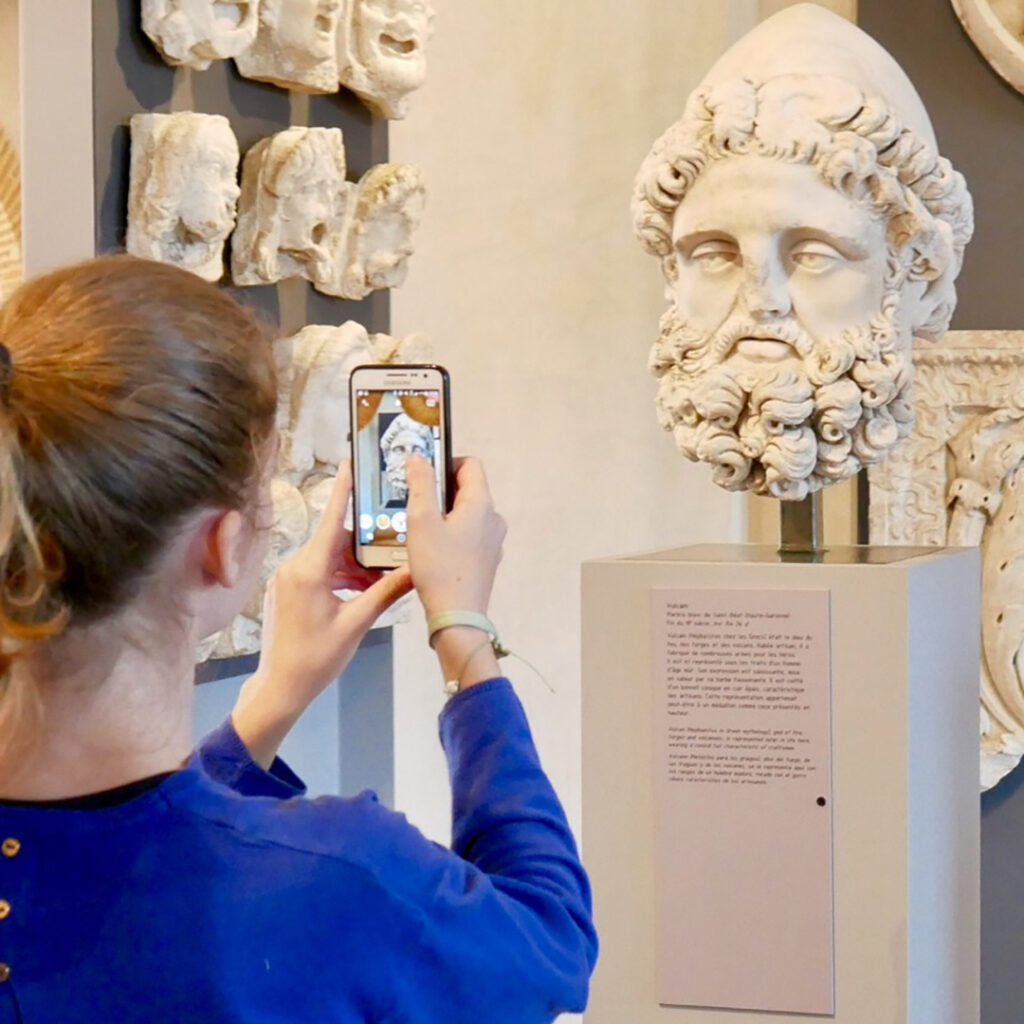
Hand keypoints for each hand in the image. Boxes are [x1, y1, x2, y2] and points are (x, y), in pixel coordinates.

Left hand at [233, 461, 411, 767]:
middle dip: (363, 540)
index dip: (342, 491)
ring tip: (381, 571)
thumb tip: (416, 569)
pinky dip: (341, 575)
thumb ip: (386, 592)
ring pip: (328, 557)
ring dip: (354, 563)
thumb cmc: (317, 658)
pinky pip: (318, 571)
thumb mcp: (357, 623)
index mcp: (309, 570)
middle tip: (390, 534)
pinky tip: (361, 587)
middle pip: (334, 539)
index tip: (350, 464)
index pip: (332, 520)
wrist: (280, 687)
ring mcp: (288, 578)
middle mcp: (295, 566)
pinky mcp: (287, 590)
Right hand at [406, 455, 506, 691]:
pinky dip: (453, 533)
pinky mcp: (488, 560)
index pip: (470, 465)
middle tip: (414, 502)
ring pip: (469, 514)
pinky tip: (432, 549)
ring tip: (419, 527)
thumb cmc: (438, 567)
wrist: (458, 617)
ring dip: (446, 513)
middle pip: (470, 489)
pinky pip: (471, 535)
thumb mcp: (421, 521)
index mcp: (482, 504)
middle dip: (442, 489)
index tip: (423, 475)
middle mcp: (494, 519)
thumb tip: (419, 457)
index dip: (446, 462)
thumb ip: (421, 485)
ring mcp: (494, 542)